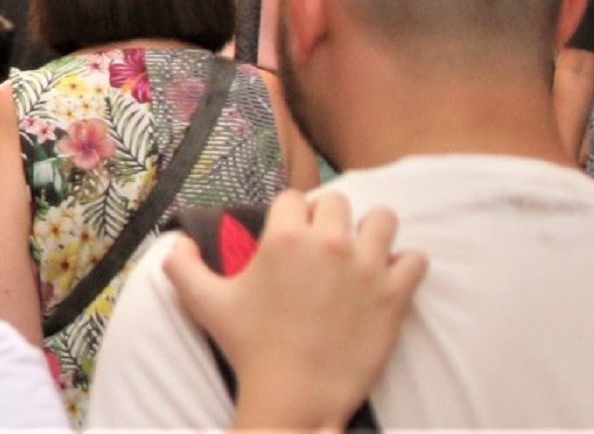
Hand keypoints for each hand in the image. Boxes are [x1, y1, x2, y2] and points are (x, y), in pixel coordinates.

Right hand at [163, 191, 425, 430]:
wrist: (294, 395)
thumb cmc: (249, 347)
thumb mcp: (204, 303)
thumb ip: (182, 265)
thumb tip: (178, 240)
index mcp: (283, 239)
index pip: (294, 198)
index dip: (291, 216)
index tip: (290, 238)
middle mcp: (328, 244)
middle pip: (339, 201)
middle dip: (329, 219)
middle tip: (322, 248)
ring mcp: (366, 268)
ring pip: (383, 219)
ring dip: (371, 233)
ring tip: (360, 254)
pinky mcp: (395, 294)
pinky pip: (415, 258)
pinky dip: (403, 265)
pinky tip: (386, 279)